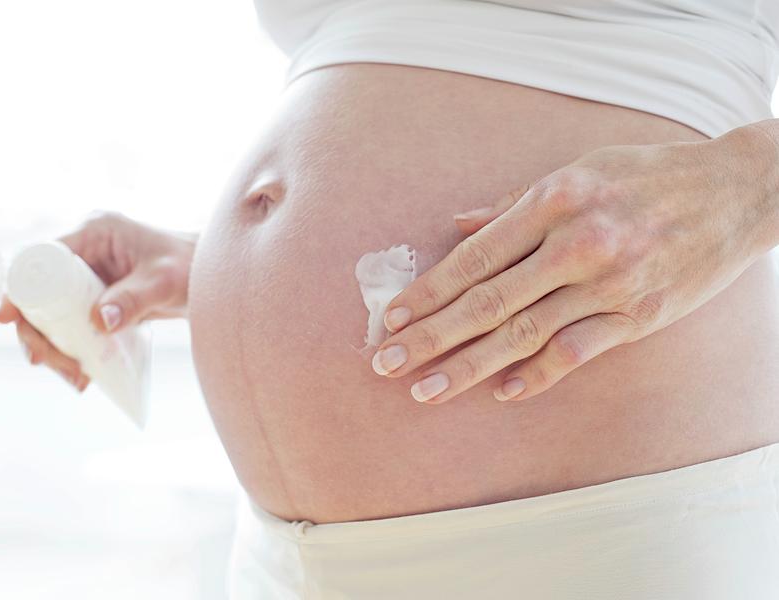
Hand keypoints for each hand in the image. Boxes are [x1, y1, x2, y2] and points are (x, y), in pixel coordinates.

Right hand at [0, 211, 196, 390]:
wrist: (212, 278)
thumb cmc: (192, 266)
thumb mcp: (163, 282)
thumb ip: (133, 299)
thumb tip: (99, 321)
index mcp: (93, 232)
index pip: (41, 258)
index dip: (20, 287)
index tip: (8, 318)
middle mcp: (86, 252)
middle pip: (40, 292)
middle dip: (37, 331)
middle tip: (45, 362)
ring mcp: (90, 277)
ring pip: (54, 313)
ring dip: (56, 347)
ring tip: (76, 378)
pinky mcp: (98, 299)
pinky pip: (74, 324)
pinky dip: (74, 349)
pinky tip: (84, 374)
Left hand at [371, 127, 771, 403]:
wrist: (736, 192)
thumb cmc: (646, 176)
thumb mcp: (578, 170)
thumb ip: (513, 204)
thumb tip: (457, 225)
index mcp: (554, 200)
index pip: (475, 257)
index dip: (429, 291)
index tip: (393, 318)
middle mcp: (577, 243)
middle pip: (488, 301)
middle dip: (432, 336)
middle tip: (387, 364)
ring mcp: (609, 283)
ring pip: (524, 333)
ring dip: (469, 367)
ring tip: (426, 390)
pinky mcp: (639, 315)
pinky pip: (577, 351)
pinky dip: (537, 374)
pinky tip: (500, 392)